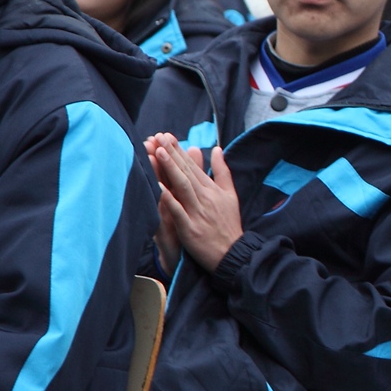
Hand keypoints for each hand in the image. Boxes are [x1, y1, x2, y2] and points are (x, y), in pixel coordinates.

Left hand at [147, 135, 244, 270]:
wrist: (233, 254)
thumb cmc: (229, 225)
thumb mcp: (230, 195)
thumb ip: (223, 171)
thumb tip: (217, 149)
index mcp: (212, 190)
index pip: (193, 167)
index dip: (179, 151)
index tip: (167, 136)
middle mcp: (205, 198)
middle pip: (186, 172)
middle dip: (173, 153)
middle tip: (160, 137)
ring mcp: (197, 212)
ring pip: (182, 186)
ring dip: (170, 169)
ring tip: (159, 152)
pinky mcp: (190, 228)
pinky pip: (177, 211)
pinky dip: (168, 199)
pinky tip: (157, 187)